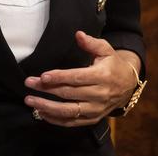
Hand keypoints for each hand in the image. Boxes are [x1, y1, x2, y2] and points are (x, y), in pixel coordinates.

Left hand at [23, 31, 140, 126]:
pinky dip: (56, 119)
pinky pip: (72, 122)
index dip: (59, 77)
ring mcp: (96, 109)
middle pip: (69, 94)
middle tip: (29, 84)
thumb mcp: (106, 49)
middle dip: (46, 89)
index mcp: (102, 76)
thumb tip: (78, 34)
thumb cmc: (112, 64)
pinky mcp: (93, 119)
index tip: (43, 76)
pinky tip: (41, 113)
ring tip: (30, 101)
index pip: (77, 78)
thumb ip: (91, 42)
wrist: (128, 85)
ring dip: (47, 107)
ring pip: (69, 111)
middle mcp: (99, 95)